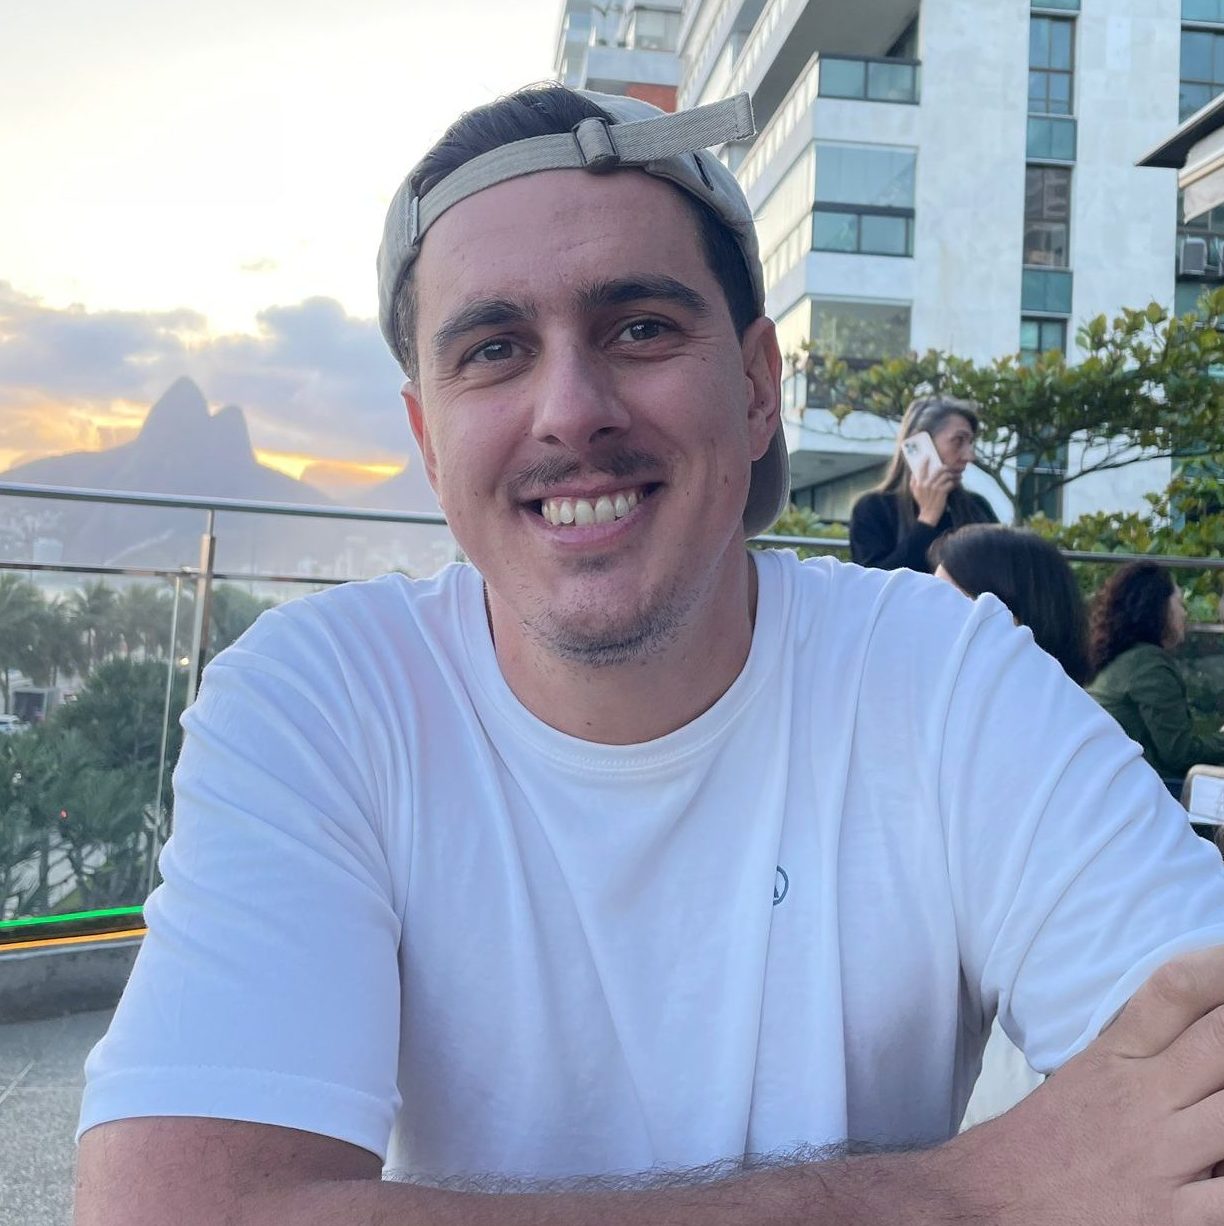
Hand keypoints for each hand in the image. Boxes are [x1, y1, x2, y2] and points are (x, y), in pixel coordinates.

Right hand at [910, 462, 955, 526]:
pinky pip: (950, 483)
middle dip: (946, 467)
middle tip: (949, 468)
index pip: (921, 469)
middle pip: (938, 470)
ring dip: (953, 475)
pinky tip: (957, 483)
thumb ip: (913, 481)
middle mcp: (926, 484)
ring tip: (957, 476)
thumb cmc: (923, 502)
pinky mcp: (942, 492)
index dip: (925, 461)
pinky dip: (954, 483)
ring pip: (946, 475)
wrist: (929, 514)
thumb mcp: (914, 492)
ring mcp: (935, 488)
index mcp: (918, 483)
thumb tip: (914, 471)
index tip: (928, 456)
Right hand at [944, 946, 1223, 1224]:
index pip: (1175, 992)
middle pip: (1221, 1042)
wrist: (992, 1200)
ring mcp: (1159, 1158)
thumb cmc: (1048, 1143)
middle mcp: (1142, 1099)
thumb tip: (1204, 1037)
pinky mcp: (1169, 1219)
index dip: (1218, 969)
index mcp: (1118, 1057)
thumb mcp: (1085, 1076)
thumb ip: (1143, 1052)